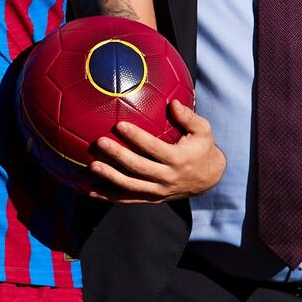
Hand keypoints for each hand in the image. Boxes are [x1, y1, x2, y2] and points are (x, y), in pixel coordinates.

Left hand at [87, 100, 225, 202]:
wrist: (210, 179)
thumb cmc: (203, 148)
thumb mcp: (203, 130)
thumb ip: (188, 117)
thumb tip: (173, 102)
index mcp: (178, 159)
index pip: (153, 148)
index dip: (137, 137)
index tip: (120, 125)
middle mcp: (168, 178)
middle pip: (138, 167)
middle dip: (118, 155)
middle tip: (100, 142)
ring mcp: (159, 191)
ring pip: (131, 186)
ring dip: (110, 177)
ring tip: (93, 165)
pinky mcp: (153, 199)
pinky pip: (129, 199)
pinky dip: (110, 196)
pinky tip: (91, 190)